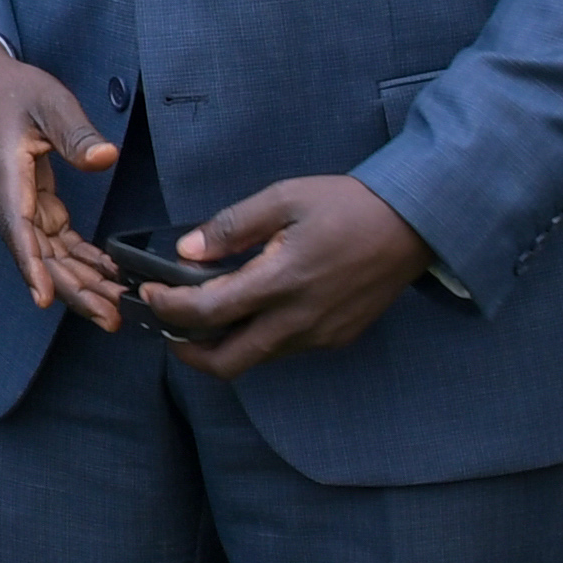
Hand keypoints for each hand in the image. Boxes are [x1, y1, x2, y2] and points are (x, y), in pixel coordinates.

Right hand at [0, 38, 125, 330]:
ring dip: (81, 283)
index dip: (32, 267)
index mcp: (8, 177)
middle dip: (73, 291)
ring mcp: (19, 207)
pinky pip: (55, 243)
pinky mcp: (31, 205)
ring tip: (116, 309)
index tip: (44, 300)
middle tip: (110, 318)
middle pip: (39, 257)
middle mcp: (8, 202)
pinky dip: (81, 260)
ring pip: (49, 256)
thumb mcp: (49, 101)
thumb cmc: (12, 91)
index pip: (19, 229)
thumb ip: (76, 133)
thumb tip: (105, 158)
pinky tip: (107, 274)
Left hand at [138, 173, 429, 374]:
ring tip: (205, 317)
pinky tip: (254, 310)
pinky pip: (285, 350)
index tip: (150, 294)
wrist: (413, 225)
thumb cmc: (349, 206)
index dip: (167, 308)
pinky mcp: (336, 338)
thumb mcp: (285, 198)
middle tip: (168, 328)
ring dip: (223, 347)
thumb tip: (188, 248)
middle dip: (187, 353)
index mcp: (280, 282)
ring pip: (256, 359)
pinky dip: (258, 339)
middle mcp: (298, 320)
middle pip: (226, 363)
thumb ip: (232, 226)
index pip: (205, 313)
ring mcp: (319, 335)